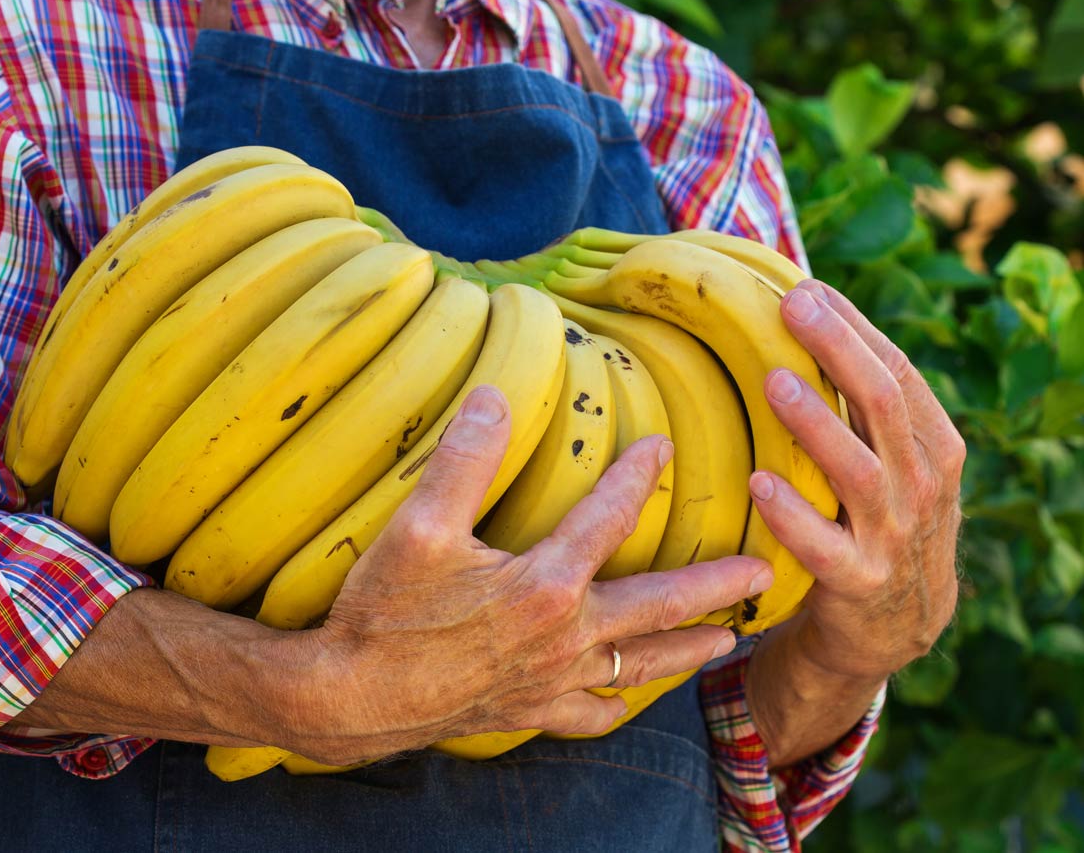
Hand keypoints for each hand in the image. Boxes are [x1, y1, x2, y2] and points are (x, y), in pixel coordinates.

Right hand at [283, 386, 772, 765]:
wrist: (352, 697)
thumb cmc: (385, 612)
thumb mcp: (417, 527)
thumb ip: (464, 460)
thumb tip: (497, 397)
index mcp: (546, 584)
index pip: (607, 517)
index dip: (637, 475)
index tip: (665, 447)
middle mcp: (564, 635)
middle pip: (657, 604)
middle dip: (714, 586)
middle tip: (760, 573)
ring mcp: (551, 680)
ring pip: (640, 665)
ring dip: (689, 648)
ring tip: (729, 641)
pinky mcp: (527, 711)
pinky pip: (589, 714)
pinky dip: (616, 705)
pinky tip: (626, 700)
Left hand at [750, 279, 964, 684]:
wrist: (894, 626)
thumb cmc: (875, 518)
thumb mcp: (888, 460)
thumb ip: (859, 405)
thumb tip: (802, 317)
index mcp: (931, 445)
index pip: (897, 371)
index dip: (854, 328)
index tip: (807, 288)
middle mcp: (921, 484)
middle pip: (884, 404)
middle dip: (838, 351)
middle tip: (791, 309)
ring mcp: (893, 535)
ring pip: (859, 470)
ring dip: (815, 424)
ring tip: (774, 382)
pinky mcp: (858, 581)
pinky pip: (823, 546)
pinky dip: (792, 514)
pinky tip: (759, 484)